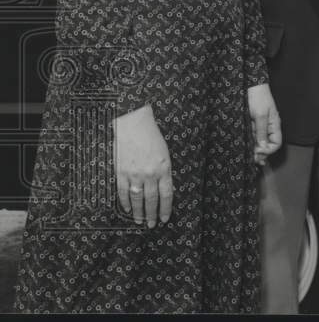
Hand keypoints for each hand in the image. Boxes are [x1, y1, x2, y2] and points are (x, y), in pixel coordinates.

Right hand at [114, 104, 171, 227]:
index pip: (167, 195)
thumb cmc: (152, 137)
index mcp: (164, 169)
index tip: (164, 219)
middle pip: (152, 200)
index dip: (165, 209)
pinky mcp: (121, 172)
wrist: (134, 124)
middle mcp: (150, 174)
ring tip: (139, 221)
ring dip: (139, 212)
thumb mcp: (165, 154)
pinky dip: (125, 202)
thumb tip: (163, 190)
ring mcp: (134, 174)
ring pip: (137, 199)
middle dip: (152, 215)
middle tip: (151, 225)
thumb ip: (164, 172)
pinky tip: (128, 209)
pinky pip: (122, 191)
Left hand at [248, 83, 281, 165]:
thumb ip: (261, 132)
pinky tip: (247, 147)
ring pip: (260, 141)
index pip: (276, 143)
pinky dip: (251, 142)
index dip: (268, 150)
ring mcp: (261, 125)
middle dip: (262, 152)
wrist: (250, 85)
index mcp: (274, 124)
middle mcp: (269, 126)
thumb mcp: (259, 115)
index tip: (258, 151)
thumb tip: (262, 147)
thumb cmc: (258, 97)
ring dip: (255, 149)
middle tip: (253, 158)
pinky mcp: (253, 123)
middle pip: (268, 144)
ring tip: (250, 156)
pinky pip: (254, 135)